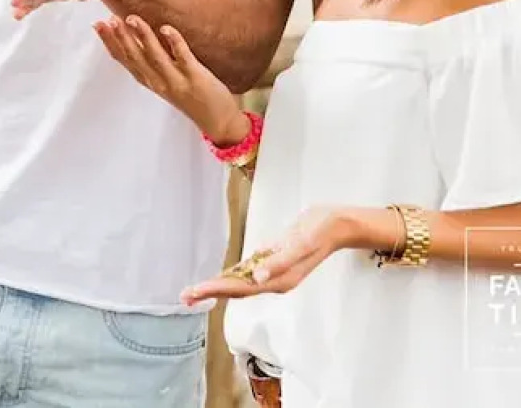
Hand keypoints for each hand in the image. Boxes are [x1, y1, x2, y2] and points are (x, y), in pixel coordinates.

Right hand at [94, 15, 244, 140]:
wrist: (217, 120)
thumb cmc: (191, 97)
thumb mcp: (164, 80)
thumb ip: (151, 61)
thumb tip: (137, 36)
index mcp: (148, 80)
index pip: (124, 60)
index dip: (109, 43)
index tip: (98, 25)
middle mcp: (158, 81)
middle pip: (134, 57)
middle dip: (120, 38)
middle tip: (108, 21)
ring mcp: (176, 80)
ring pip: (154, 56)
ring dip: (142, 36)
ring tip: (131, 19)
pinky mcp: (195, 77)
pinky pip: (183, 57)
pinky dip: (174, 42)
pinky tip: (166, 28)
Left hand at [180, 206, 363, 305]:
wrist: (337, 224)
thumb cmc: (320, 230)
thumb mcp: (301, 243)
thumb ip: (280, 261)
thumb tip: (258, 277)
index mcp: (280, 279)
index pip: (241, 287)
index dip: (216, 289)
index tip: (195, 291)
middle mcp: (274, 280)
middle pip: (237, 290)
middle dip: (210, 292)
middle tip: (183, 296)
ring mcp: (273, 272)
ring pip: (240, 284)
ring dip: (217, 287)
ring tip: (193, 292)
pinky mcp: (273, 261)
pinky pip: (247, 274)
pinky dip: (230, 278)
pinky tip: (218, 280)